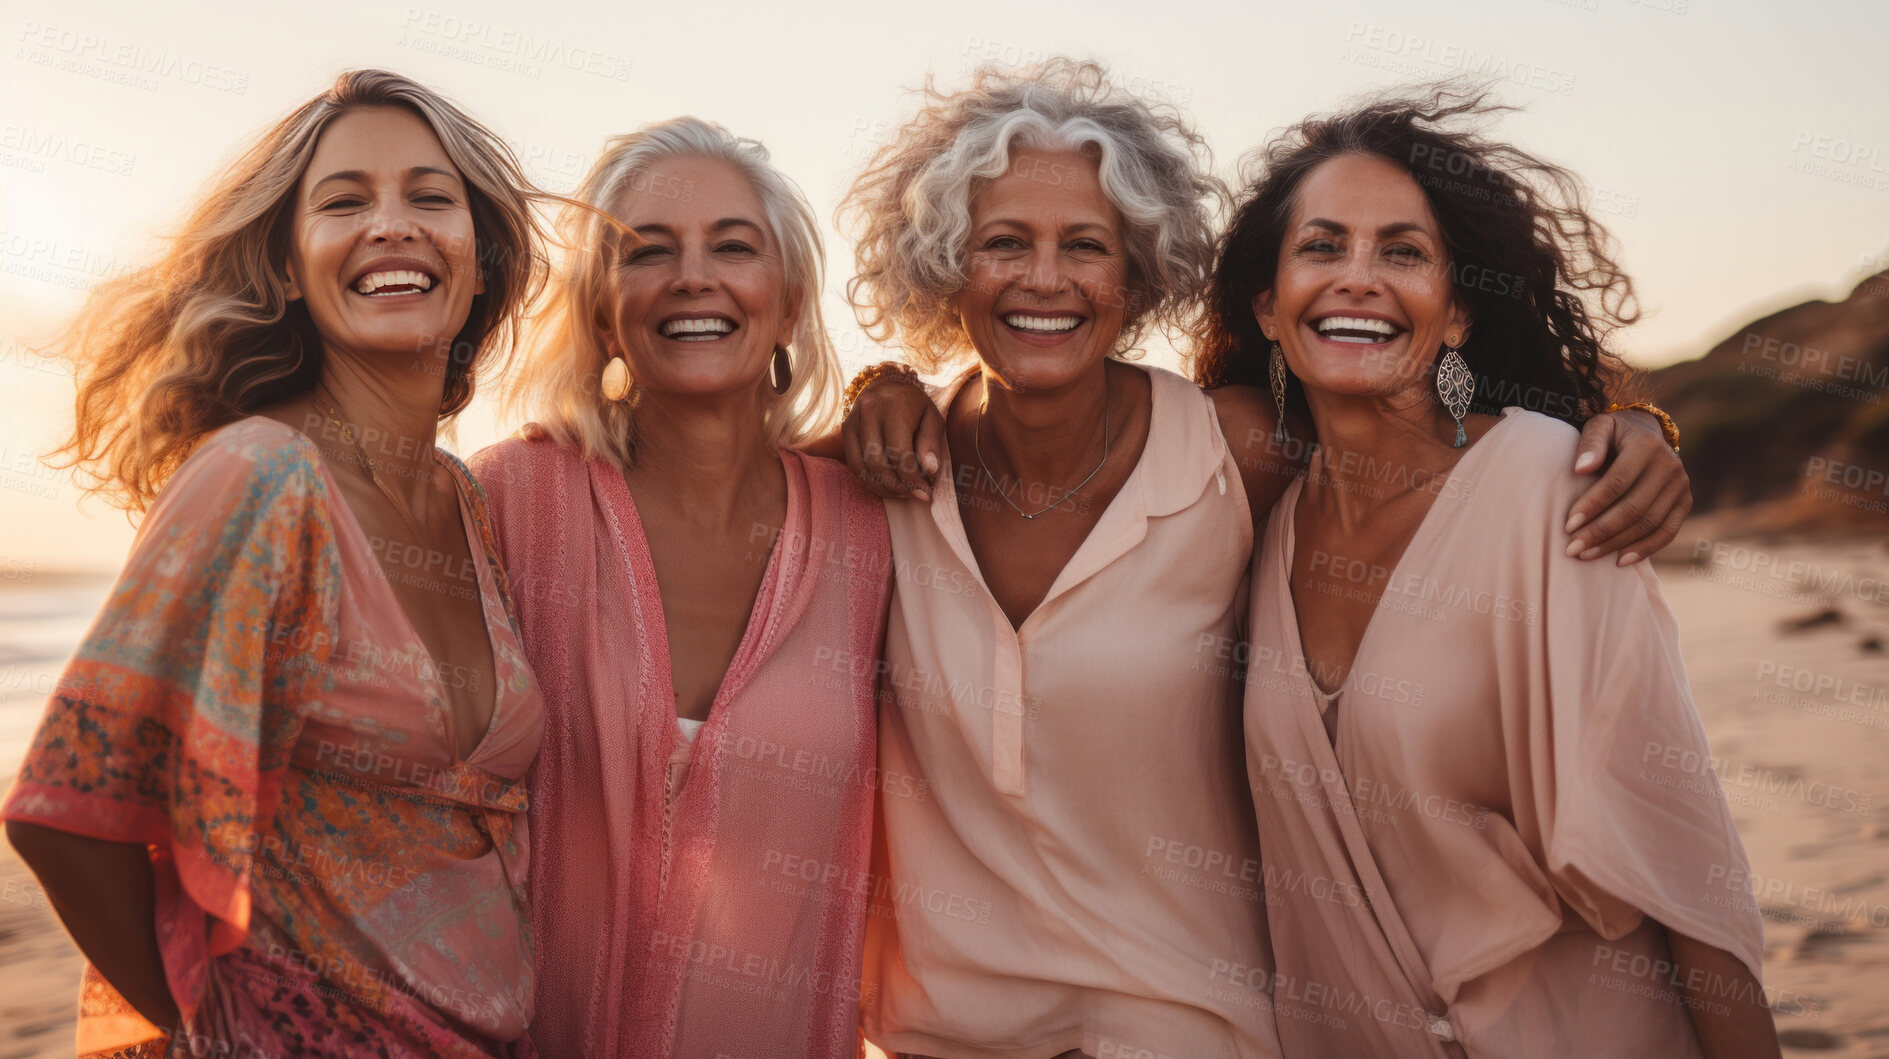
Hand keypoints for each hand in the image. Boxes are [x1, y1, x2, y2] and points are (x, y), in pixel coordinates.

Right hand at [842, 373, 944, 501]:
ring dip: (882, 487)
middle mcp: (869, 410)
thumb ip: (931, 442)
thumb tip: (930, 470)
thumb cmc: (916, 406)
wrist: (889, 384)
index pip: (899, 452)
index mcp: (894, 406)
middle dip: (897, 486)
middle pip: (877, 462)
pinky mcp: (846, 429)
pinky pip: (853, 464)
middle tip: (915, 495)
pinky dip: (869, 480)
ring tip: (902, 493)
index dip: (912, 479)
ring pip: (861, 466)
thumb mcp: (933, 418)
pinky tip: (886, 486)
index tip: (926, 494)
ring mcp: (853, 419)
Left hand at [1565, 409, 1690, 564]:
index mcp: (1646, 446)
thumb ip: (1590, 444)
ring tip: (1586, 555)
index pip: (1616, 483)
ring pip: (1649, 524)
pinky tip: (1619, 561)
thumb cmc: (1613, 434)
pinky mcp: (1686, 502)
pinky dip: (1645, 549)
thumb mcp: (1599, 427)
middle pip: (1633, 508)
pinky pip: (1667, 532)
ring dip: (1616, 544)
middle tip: (1572, 549)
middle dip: (1600, 532)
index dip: (1592, 506)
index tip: (1568, 525)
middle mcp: (1669, 466)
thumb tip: (1580, 469)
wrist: (1646, 432)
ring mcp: (1681, 485)